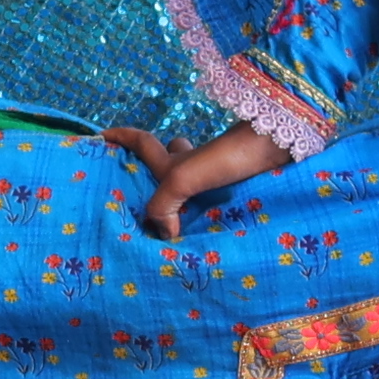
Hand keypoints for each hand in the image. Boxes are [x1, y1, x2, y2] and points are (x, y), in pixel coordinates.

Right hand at [94, 121, 284, 238]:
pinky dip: (210, 220)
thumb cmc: (229, 156)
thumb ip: (164, 204)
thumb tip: (164, 235)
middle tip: (139, 212)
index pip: (140, 143)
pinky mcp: (237, 192)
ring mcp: (215, 179)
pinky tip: (210, 240)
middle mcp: (192, 168)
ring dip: (184, 211)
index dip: (119, 138)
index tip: (98, 138)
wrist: (279, 151)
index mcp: (174, 161)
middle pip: (164, 173)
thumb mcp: (185, 177)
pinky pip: (215, 206)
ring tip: (177, 240)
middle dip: (151, 187)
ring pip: (191, 193)